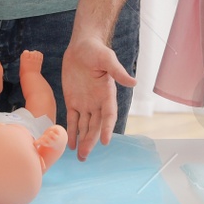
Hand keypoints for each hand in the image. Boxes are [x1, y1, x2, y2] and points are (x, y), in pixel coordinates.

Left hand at [61, 32, 136, 159]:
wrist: (81, 46)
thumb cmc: (96, 50)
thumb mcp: (107, 59)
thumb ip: (117, 72)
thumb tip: (133, 82)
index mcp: (108, 94)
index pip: (109, 115)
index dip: (107, 128)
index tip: (105, 141)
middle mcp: (98, 102)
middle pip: (96, 125)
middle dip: (91, 140)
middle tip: (85, 155)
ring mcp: (85, 103)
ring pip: (85, 126)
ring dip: (82, 140)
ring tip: (80, 156)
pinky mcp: (73, 101)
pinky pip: (73, 119)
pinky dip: (72, 131)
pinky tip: (70, 144)